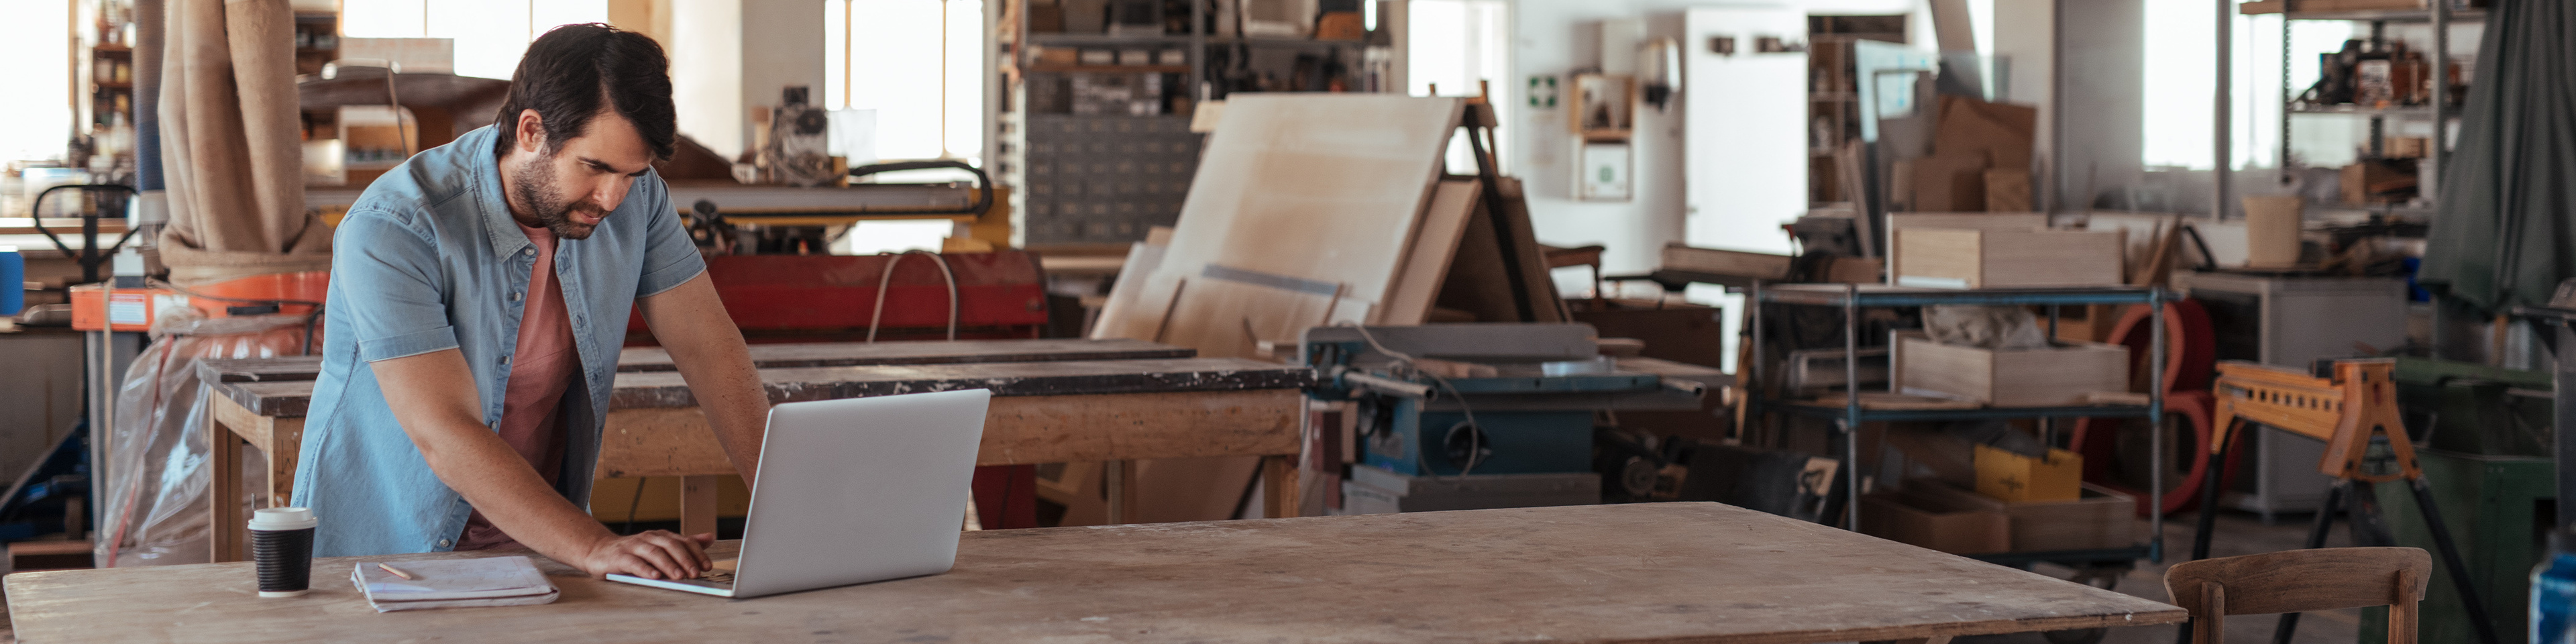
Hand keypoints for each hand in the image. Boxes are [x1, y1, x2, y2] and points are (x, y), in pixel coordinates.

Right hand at [579, 530, 715, 579]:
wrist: (599, 551)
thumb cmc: (633, 552)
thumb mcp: (660, 546)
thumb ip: (684, 544)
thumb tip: (710, 538)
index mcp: (661, 536)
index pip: (684, 541)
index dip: (697, 553)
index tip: (707, 567)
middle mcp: (649, 538)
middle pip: (671, 546)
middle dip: (685, 559)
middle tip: (695, 574)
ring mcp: (633, 546)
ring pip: (654, 553)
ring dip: (668, 565)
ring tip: (679, 576)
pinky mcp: (619, 557)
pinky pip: (634, 563)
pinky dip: (645, 569)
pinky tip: (654, 577)